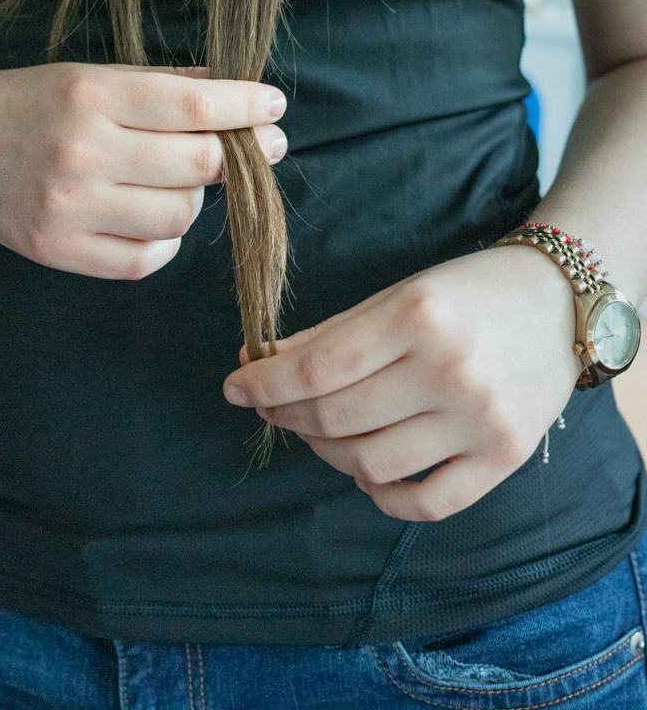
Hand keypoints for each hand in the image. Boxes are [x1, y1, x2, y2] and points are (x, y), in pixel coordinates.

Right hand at [0, 61, 286, 278]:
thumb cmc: (39, 102)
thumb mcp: (96, 76)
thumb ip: (165, 85)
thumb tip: (240, 95)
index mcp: (91, 97)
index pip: (194, 104)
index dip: (246, 106)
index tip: (273, 106)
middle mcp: (80, 153)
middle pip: (198, 165)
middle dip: (242, 155)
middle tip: (259, 148)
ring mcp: (68, 207)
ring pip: (179, 216)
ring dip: (197, 197)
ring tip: (184, 181)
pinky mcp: (58, 250)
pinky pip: (145, 259)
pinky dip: (166, 240)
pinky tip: (158, 218)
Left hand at [222, 246, 583, 520]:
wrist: (561, 303)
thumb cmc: (467, 293)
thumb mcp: (396, 295)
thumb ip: (330, 334)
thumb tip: (258, 363)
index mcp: (417, 316)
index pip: (318, 368)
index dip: (265, 384)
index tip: (235, 387)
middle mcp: (449, 370)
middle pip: (337, 417)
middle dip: (287, 416)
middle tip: (273, 407)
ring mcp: (480, 419)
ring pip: (370, 465)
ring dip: (327, 453)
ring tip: (321, 432)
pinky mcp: (504, 457)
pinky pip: (426, 503)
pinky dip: (383, 496)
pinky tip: (367, 473)